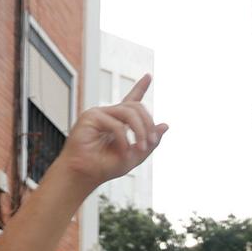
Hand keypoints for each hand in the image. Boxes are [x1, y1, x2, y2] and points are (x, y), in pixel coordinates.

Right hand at [50, 73, 167, 192]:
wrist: (85, 174)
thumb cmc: (105, 167)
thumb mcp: (135, 156)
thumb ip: (151, 142)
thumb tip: (166, 125)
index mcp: (119, 122)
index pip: (131, 99)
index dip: (140, 87)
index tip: (148, 76)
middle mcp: (110, 114)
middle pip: (137, 107)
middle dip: (148, 125)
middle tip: (149, 143)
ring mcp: (99, 114)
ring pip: (130, 112)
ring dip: (140, 131)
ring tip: (140, 148)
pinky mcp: (90, 117)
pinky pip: (116, 124)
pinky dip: (124, 140)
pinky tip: (123, 151)